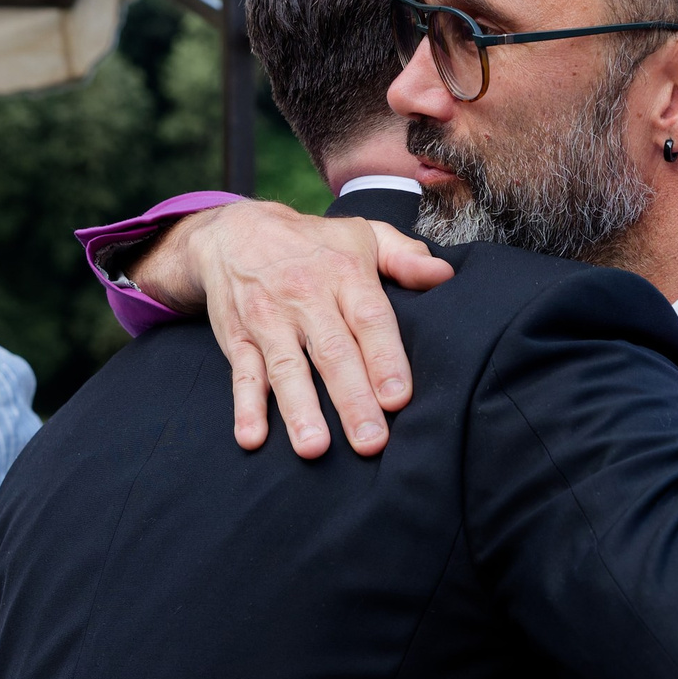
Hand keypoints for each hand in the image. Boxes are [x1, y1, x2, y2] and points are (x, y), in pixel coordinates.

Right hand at [135, 201, 453, 459]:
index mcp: (344, 274)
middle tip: (371, 442)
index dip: (384, 358)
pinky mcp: (239, 338)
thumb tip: (444, 276)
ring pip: (287, 368)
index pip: (369, 319)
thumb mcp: (362, 234)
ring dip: (300, 410)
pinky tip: (252, 438)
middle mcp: (306, 297)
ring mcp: (269, 320)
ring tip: (315, 448)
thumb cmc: (313, 243)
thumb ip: (405, 256)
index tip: (398, 398)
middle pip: (332, 353)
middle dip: (352, 400)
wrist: (233, 231)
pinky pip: (243, 374)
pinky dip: (246, 407)